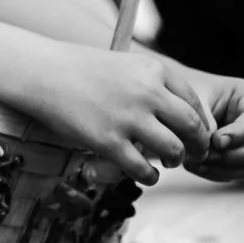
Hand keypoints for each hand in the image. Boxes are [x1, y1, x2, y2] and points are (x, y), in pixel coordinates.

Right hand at [16, 46, 212, 183]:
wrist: (41, 71)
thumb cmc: (81, 69)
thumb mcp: (125, 65)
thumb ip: (153, 86)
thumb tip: (183, 121)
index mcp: (153, 70)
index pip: (195, 103)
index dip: (201, 125)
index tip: (196, 136)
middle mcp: (146, 92)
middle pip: (192, 128)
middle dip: (199, 146)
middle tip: (194, 155)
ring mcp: (127, 117)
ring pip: (173, 150)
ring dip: (175, 161)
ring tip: (168, 162)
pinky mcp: (108, 141)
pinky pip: (143, 169)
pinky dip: (150, 177)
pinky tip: (146, 174)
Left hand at [170, 66, 243, 180]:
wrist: (174, 102)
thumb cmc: (185, 93)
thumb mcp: (194, 98)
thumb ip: (205, 120)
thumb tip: (211, 148)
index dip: (240, 134)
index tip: (216, 141)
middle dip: (234, 155)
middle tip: (205, 155)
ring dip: (224, 168)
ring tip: (195, 162)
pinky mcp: (241, 158)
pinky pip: (237, 173)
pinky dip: (218, 173)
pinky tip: (196, 167)